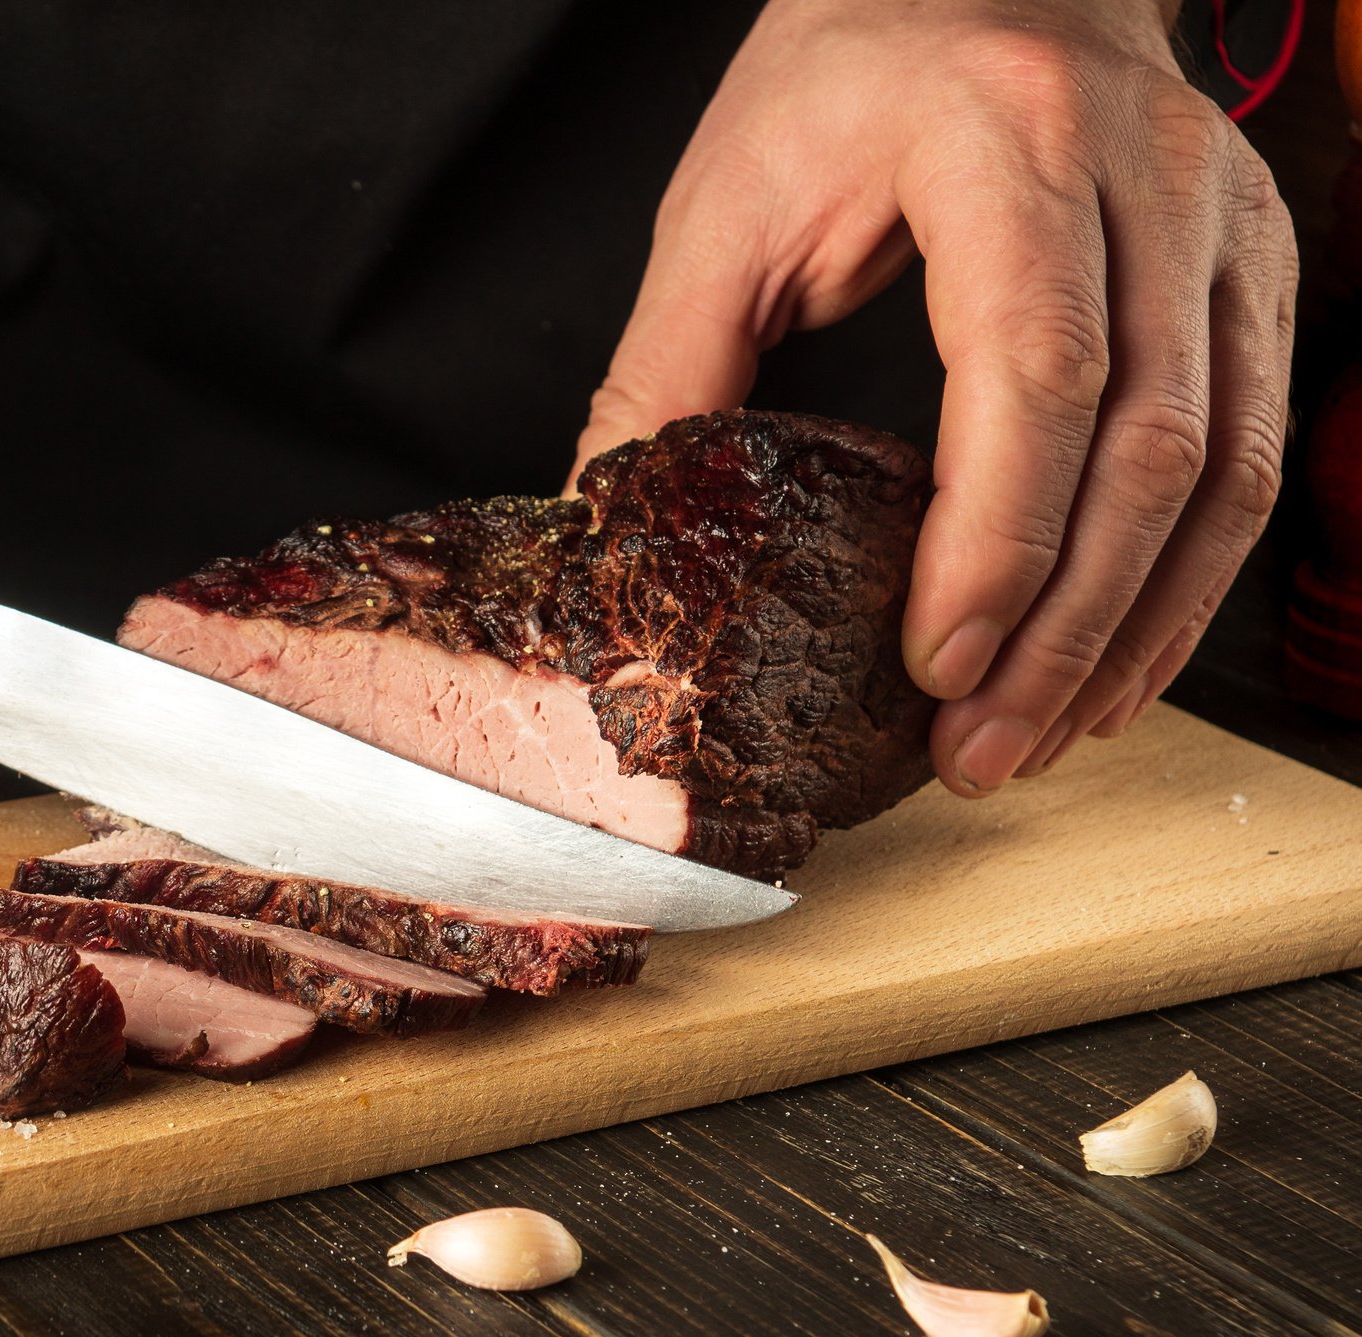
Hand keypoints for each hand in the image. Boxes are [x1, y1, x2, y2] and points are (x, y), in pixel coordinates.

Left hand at [573, 0, 1295, 794]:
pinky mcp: (1253, 266)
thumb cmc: (845, 69)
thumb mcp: (725, 201)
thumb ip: (667, 365)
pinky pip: (1251, 448)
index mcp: (1003, 140)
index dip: (998, 540)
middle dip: (1066, 626)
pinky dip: (1187, 577)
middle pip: (1151, 441)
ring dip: (1137, 626)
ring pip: (1225, 463)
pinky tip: (1117, 662)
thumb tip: (602, 525)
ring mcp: (1223, 220)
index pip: (1036, 369)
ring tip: (1042, 735)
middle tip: (982, 748)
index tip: (936, 660)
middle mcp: (1146, 174)